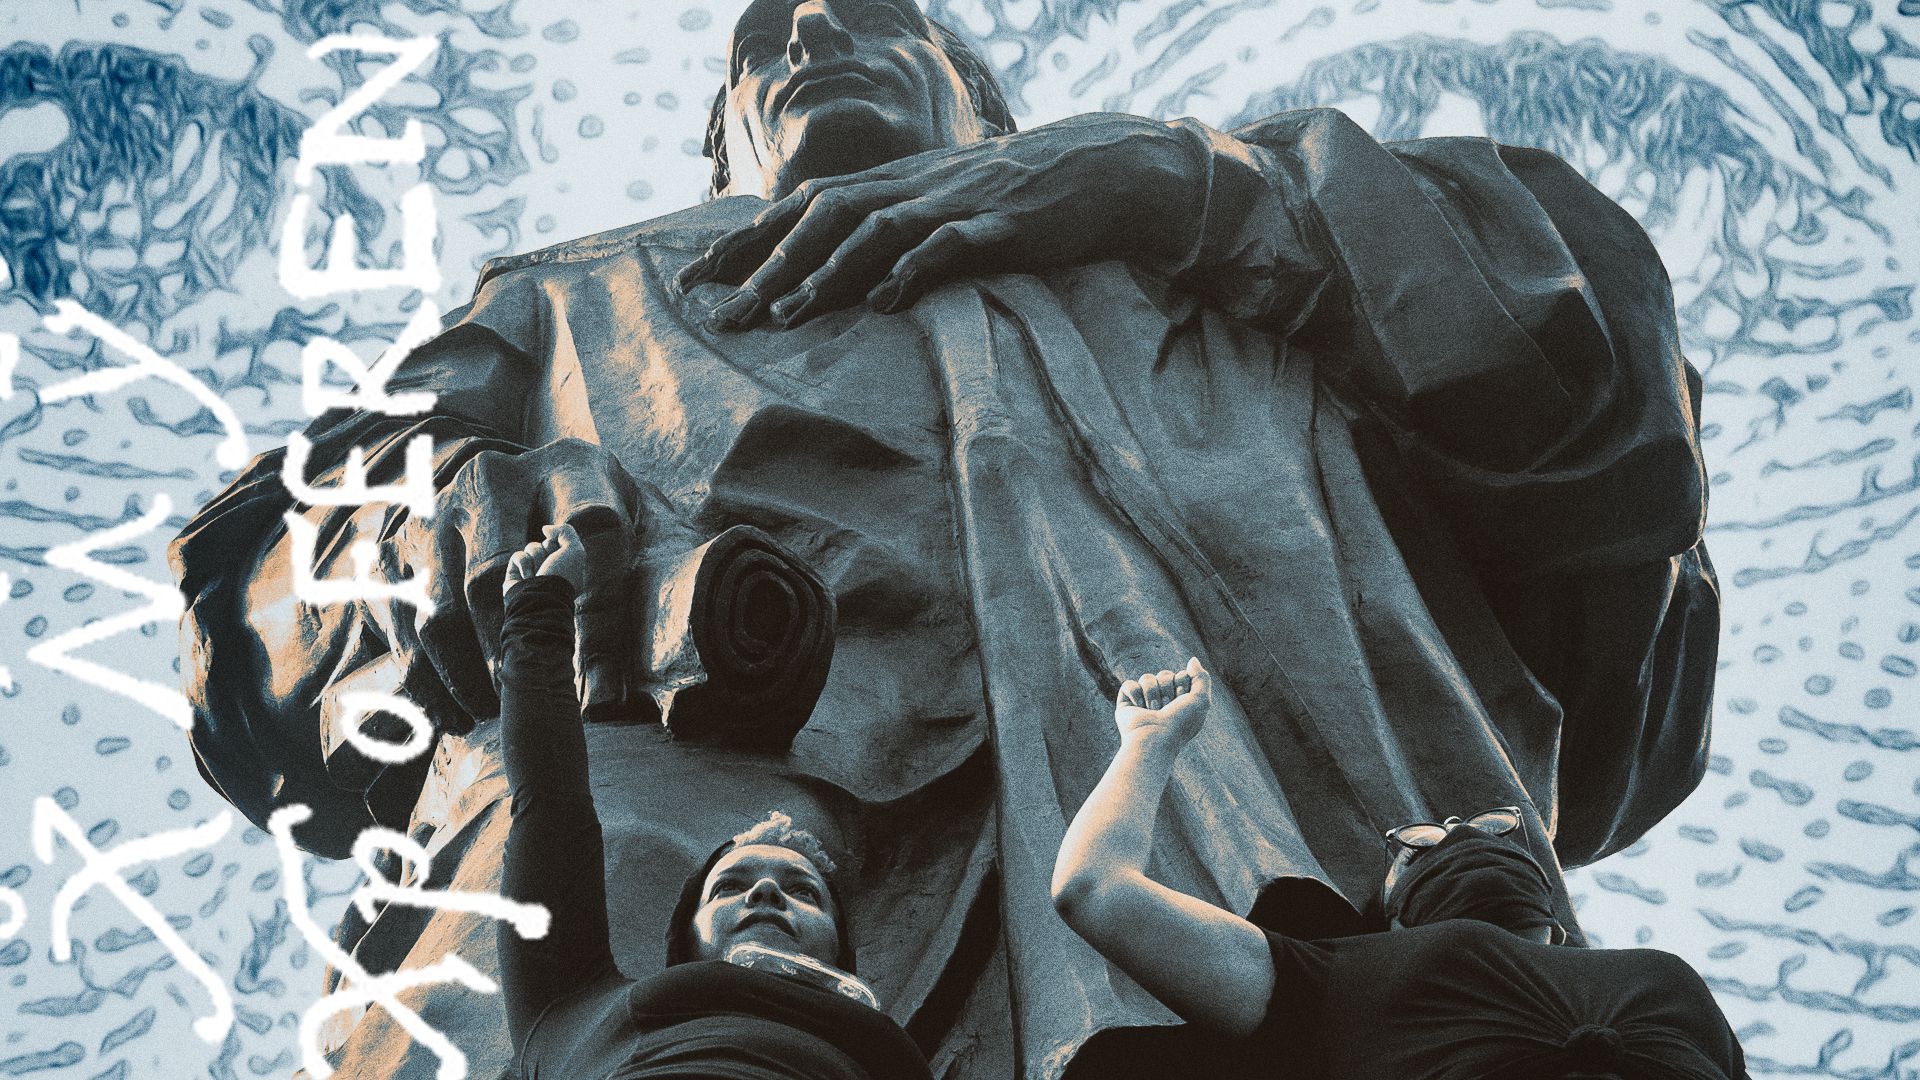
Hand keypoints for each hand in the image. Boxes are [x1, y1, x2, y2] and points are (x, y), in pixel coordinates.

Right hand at [503, 523, 590, 597]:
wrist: (540, 598)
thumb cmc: (561, 576)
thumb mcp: (575, 550)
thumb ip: (565, 531)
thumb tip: (545, 529)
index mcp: (567, 566)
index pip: (560, 541)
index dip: (559, 543)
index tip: (560, 555)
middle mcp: (551, 569)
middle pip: (546, 543)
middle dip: (547, 550)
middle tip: (549, 565)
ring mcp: (533, 572)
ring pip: (531, 548)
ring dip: (536, 557)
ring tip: (538, 574)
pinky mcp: (516, 575)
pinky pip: (518, 555)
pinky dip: (523, 563)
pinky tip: (527, 577)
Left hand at [677, 114, 1207, 330]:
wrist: (1095, 167)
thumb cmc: (1012, 195)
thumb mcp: (940, 204)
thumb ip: (889, 228)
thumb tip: (840, 272)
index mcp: (890, 184)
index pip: (800, 207)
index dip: (745, 240)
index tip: (695, 277)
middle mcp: (909, 187)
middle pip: (822, 217)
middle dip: (768, 263)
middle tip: (725, 311)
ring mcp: (951, 202)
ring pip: (875, 230)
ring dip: (826, 271)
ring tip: (787, 313)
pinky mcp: (996, 224)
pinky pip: (947, 244)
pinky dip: (911, 268)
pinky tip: (884, 300)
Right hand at [1114, 658, 1210, 749]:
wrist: (1155, 738)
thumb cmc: (1179, 723)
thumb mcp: (1201, 700)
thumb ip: (1201, 677)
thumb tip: (1192, 659)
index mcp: (1179, 702)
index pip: (1180, 675)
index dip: (1181, 685)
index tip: (1181, 701)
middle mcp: (1162, 701)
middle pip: (1164, 674)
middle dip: (1167, 689)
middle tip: (1166, 707)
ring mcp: (1143, 701)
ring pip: (1147, 678)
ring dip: (1152, 693)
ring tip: (1152, 710)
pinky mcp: (1126, 703)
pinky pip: (1129, 685)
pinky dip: (1135, 694)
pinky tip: (1138, 708)